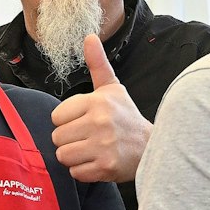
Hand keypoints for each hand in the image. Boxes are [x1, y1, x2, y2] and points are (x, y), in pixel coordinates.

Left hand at [50, 35, 149, 182]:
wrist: (152, 148)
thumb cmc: (127, 118)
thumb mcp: (112, 89)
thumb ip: (97, 64)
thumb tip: (89, 36)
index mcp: (98, 102)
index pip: (57, 116)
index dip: (67, 121)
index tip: (83, 122)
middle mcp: (100, 122)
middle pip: (57, 137)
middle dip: (69, 140)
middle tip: (87, 138)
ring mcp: (102, 146)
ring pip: (63, 155)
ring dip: (74, 157)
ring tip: (91, 150)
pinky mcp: (105, 167)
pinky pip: (76, 172)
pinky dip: (84, 171)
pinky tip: (97, 162)